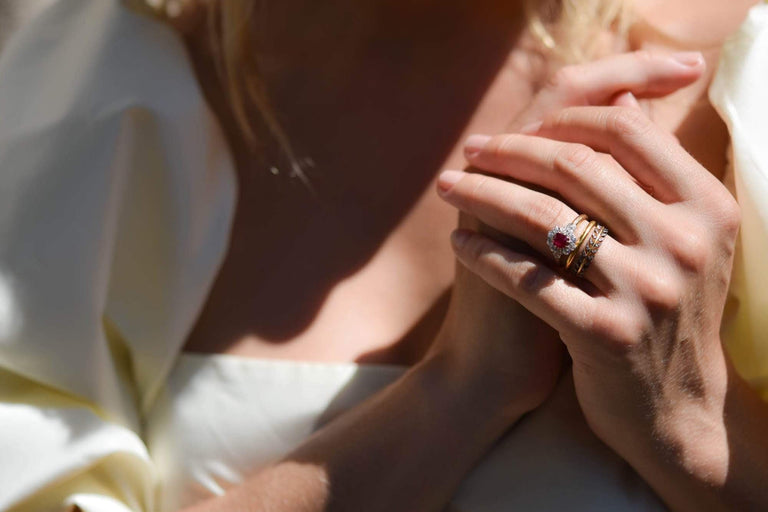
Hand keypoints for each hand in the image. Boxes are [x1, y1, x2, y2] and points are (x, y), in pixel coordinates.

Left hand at [431, 51, 706, 419]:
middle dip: (508, 152)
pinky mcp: (607, 335)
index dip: (564, 120)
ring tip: (449, 188)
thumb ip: (649, 167)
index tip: (517, 128)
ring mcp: (647, 291)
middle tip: (468, 152)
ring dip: (482, 195)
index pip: (627, 132)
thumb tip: (618, 94)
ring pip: (543, 218)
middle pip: (576, 166)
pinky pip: (527, 280)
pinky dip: (484, 255)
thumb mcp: (675, 236)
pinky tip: (459, 241)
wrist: (671, 409)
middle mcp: (684, 244)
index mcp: (707, 208)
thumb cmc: (662, 308)